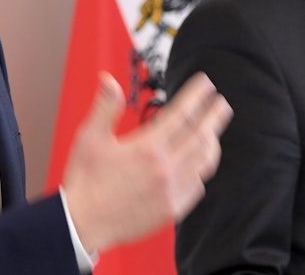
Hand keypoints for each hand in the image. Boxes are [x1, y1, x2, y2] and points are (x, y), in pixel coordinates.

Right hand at [61, 71, 231, 253]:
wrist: (83, 224)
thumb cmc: (85, 180)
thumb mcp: (90, 138)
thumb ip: (105, 107)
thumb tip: (108, 80)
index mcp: (147, 147)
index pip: (182, 113)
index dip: (197, 95)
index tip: (205, 83)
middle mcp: (165, 169)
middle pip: (201, 136)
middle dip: (214, 116)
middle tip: (221, 103)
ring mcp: (171, 191)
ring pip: (204, 162)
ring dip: (212, 142)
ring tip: (213, 131)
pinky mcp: (172, 210)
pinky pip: (197, 186)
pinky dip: (201, 170)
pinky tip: (198, 164)